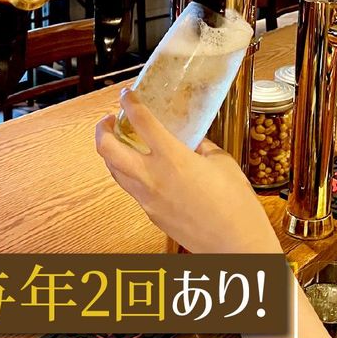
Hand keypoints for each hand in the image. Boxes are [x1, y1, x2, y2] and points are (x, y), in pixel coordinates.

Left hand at [95, 89, 282, 254]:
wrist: (234, 243)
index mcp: (173, 158)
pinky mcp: (150, 213)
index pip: (141, 121)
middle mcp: (152, 177)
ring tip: (119, 142)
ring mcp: (147, 198)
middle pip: (107, 148)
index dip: (129, 103)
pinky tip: (141, 168)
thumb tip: (191, 137)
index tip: (126, 94)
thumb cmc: (235, 204)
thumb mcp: (222, 162)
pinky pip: (130, 188)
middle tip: (108, 120)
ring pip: (113, 170)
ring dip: (110, 152)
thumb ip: (201, 145)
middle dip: (101, 129)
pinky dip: (128, 172)